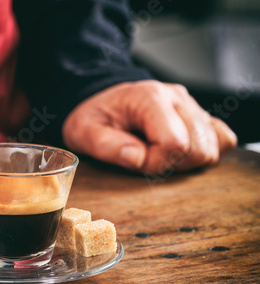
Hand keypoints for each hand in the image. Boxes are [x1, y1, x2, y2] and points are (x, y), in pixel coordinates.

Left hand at [62, 80, 236, 173]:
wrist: (102, 101)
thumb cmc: (94, 117)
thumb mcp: (84, 132)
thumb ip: (107, 146)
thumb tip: (137, 158)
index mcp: (150, 97)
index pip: (174, 143)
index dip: (156, 163)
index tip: (134, 160)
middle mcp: (177, 98)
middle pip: (199, 148)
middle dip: (171, 164)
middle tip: (145, 157)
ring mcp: (191, 105)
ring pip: (212, 147)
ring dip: (186, 161)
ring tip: (157, 152)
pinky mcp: (199, 115)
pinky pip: (222, 139)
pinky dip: (202, 151)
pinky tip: (176, 151)